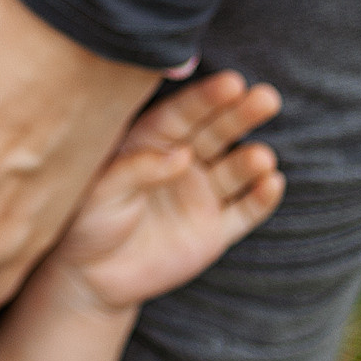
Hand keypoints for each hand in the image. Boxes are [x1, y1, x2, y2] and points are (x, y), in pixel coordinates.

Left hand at [52, 72, 282, 311]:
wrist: (93, 278)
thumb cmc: (88, 224)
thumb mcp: (102, 192)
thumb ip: (138, 169)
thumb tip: (182, 155)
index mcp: (151, 143)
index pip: (183, 114)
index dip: (207, 98)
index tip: (232, 82)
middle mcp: (183, 163)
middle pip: (217, 133)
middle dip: (242, 115)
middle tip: (266, 98)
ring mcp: (201, 195)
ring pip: (235, 170)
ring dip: (252, 161)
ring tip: (261, 157)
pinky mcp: (215, 230)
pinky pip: (244, 212)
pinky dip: (261, 198)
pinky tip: (272, 183)